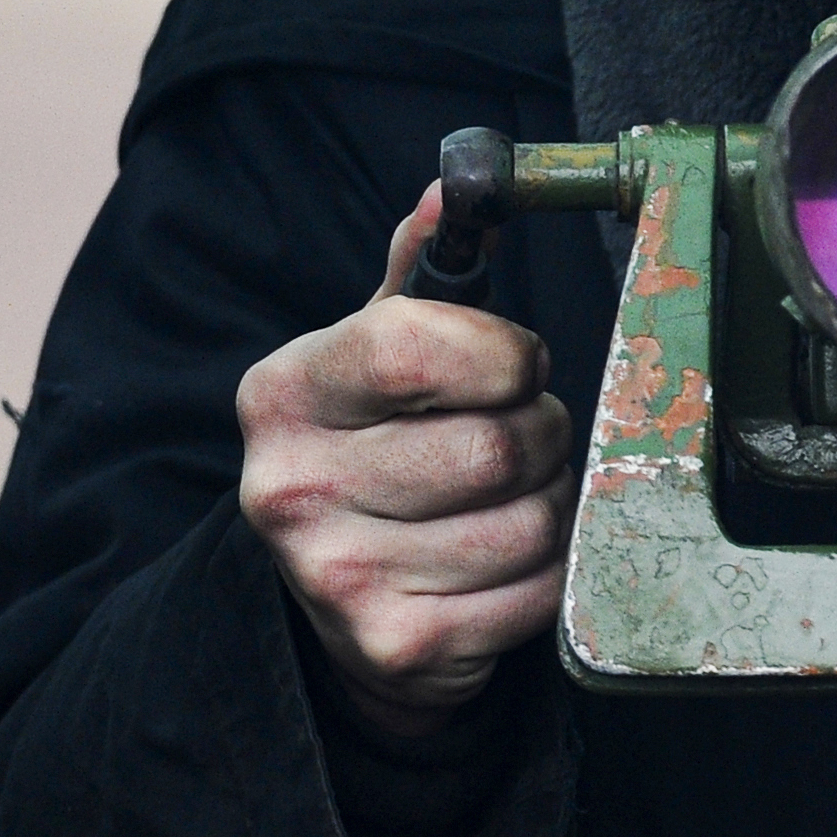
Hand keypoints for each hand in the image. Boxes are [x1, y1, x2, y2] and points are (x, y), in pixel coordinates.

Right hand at [237, 186, 575, 736]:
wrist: (338, 605)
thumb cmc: (379, 451)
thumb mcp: (377, 359)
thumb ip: (422, 279)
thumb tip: (454, 189)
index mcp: (283, 392)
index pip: (415, 345)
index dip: (501, 352)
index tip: (516, 364)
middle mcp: (291, 486)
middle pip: (496, 444)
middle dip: (544, 433)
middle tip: (525, 437)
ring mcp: (336, 576)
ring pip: (530, 520)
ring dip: (553, 504)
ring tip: (514, 499)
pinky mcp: (395, 647)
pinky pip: (537, 593)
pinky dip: (548, 575)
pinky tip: (505, 562)